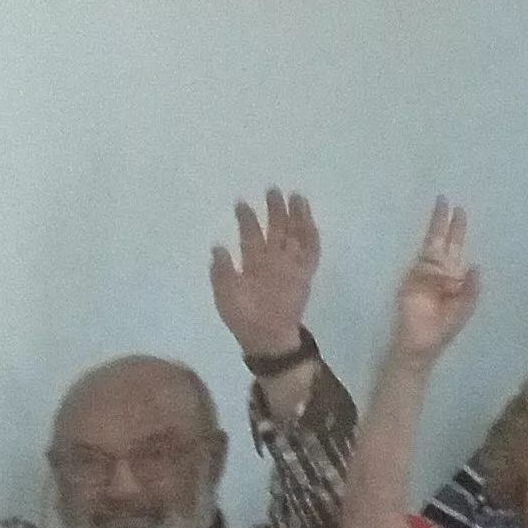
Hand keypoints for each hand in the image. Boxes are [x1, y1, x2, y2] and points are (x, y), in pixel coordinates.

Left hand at [208, 189, 321, 357]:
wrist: (266, 338)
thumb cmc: (243, 318)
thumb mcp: (224, 295)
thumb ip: (222, 272)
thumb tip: (217, 247)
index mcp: (253, 264)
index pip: (251, 236)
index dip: (247, 219)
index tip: (240, 201)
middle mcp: (273, 261)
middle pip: (276, 230)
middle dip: (275, 210)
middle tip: (272, 189)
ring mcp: (290, 266)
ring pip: (295, 235)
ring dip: (295, 217)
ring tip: (295, 197)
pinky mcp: (305, 274)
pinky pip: (311, 252)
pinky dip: (310, 236)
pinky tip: (308, 220)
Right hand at [389, 201, 479, 362]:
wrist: (421, 340)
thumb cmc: (443, 328)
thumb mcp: (465, 307)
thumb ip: (472, 288)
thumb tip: (477, 266)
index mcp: (455, 279)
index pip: (459, 251)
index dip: (460, 234)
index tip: (463, 214)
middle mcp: (441, 271)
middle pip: (447, 241)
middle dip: (449, 223)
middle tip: (452, 202)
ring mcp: (426, 270)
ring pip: (434, 242)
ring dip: (438, 225)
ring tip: (442, 204)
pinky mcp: (415, 274)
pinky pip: (423, 254)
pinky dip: (428, 242)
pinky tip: (433, 229)